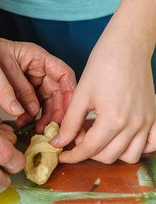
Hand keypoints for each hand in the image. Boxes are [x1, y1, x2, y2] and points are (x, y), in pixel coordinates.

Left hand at [0, 35, 75, 132]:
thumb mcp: (4, 68)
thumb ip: (18, 88)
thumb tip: (32, 111)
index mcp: (39, 58)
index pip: (64, 75)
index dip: (70, 94)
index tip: (70, 111)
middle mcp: (38, 69)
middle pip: (57, 92)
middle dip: (55, 112)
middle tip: (50, 128)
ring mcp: (31, 80)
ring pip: (45, 102)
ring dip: (42, 117)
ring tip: (36, 130)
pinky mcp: (22, 89)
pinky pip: (32, 105)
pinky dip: (29, 116)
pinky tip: (22, 123)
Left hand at [50, 10, 155, 162]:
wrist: (127, 46)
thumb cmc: (102, 65)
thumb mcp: (81, 95)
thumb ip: (69, 123)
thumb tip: (58, 142)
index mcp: (113, 120)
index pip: (89, 150)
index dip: (72, 155)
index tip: (61, 154)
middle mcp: (134, 125)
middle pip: (108, 156)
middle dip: (87, 152)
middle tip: (76, 137)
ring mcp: (147, 122)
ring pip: (129, 156)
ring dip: (109, 153)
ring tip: (96, 136)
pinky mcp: (154, 116)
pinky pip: (150, 145)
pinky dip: (135, 147)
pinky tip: (120, 138)